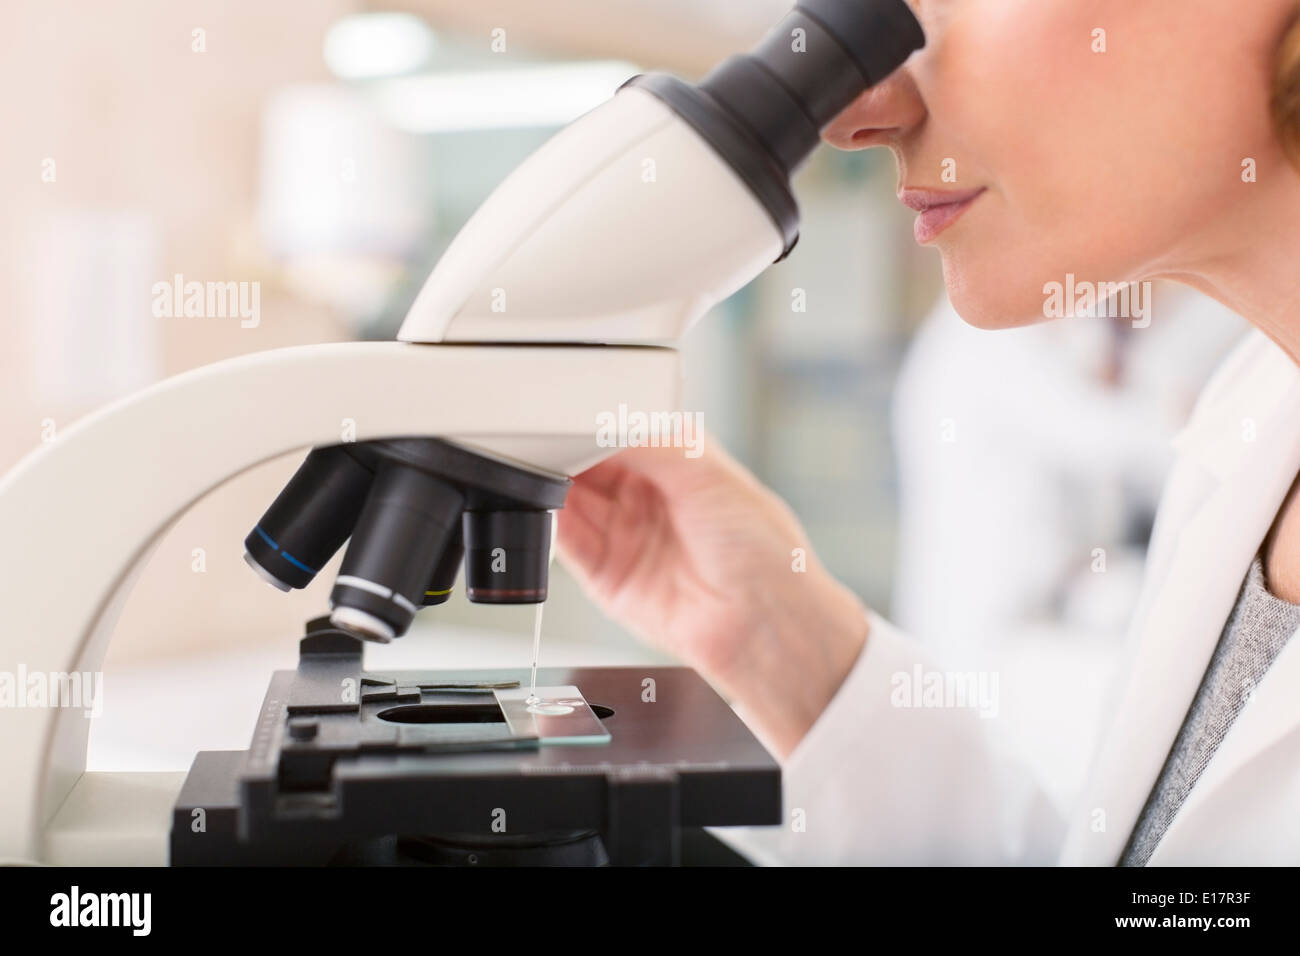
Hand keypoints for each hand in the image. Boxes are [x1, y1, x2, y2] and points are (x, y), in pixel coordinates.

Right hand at [556, 436, 869, 757]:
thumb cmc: (760, 548)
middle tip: (541, 436)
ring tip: (534, 464)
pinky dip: (550, 525)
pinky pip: (568, 546)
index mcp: (677, 465)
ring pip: (572, 503)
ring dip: (551, 485)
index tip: (565, 414)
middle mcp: (650, 500)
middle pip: (588, 467)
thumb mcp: (705, 472)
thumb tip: (600, 423)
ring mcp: (627, 537)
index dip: (591, 424)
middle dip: (563, 452)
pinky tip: (542, 504)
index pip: (619, 434)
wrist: (762, 621)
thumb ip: (648, 442)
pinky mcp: (609, 577)